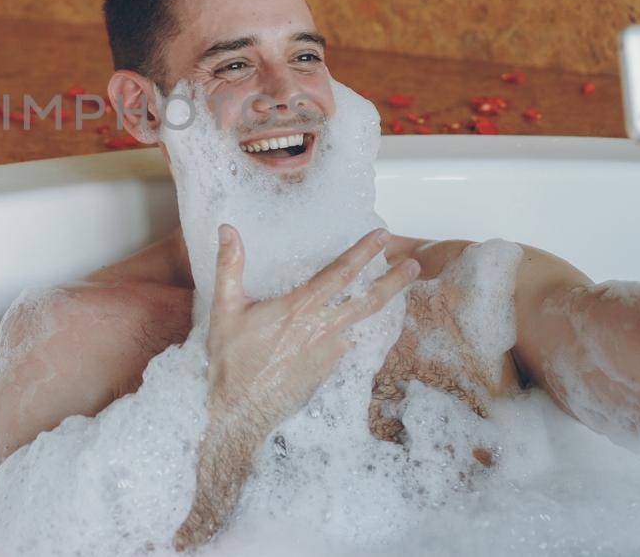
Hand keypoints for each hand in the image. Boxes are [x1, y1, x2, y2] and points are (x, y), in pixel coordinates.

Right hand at [204, 225, 417, 431]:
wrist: (240, 410)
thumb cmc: (231, 359)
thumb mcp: (224, 307)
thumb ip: (230, 265)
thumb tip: (227, 229)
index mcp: (299, 308)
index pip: (340, 273)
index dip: (364, 252)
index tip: (382, 236)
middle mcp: (321, 329)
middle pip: (368, 300)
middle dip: (395, 281)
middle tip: (415, 265)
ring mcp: (329, 353)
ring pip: (361, 323)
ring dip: (379, 304)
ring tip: (394, 292)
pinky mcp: (328, 371)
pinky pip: (346, 345)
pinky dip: (354, 331)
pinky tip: (353, 327)